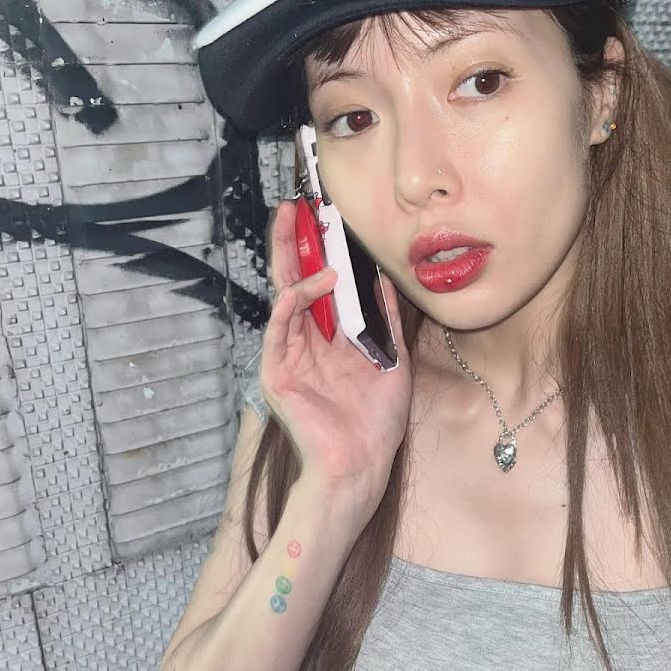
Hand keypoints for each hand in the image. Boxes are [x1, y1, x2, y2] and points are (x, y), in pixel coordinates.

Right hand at [260, 200, 413, 507]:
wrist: (362, 463)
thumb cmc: (376, 422)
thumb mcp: (392, 360)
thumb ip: (387, 320)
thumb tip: (386, 279)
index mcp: (333, 340)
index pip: (323, 287)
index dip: (322, 253)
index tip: (326, 219)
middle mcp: (308, 343)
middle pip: (296, 282)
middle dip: (293, 245)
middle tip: (293, 207)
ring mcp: (289, 357)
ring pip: (285, 297)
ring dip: (293, 263)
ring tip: (303, 230)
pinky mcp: (277, 374)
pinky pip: (279, 330)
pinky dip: (292, 304)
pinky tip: (307, 285)